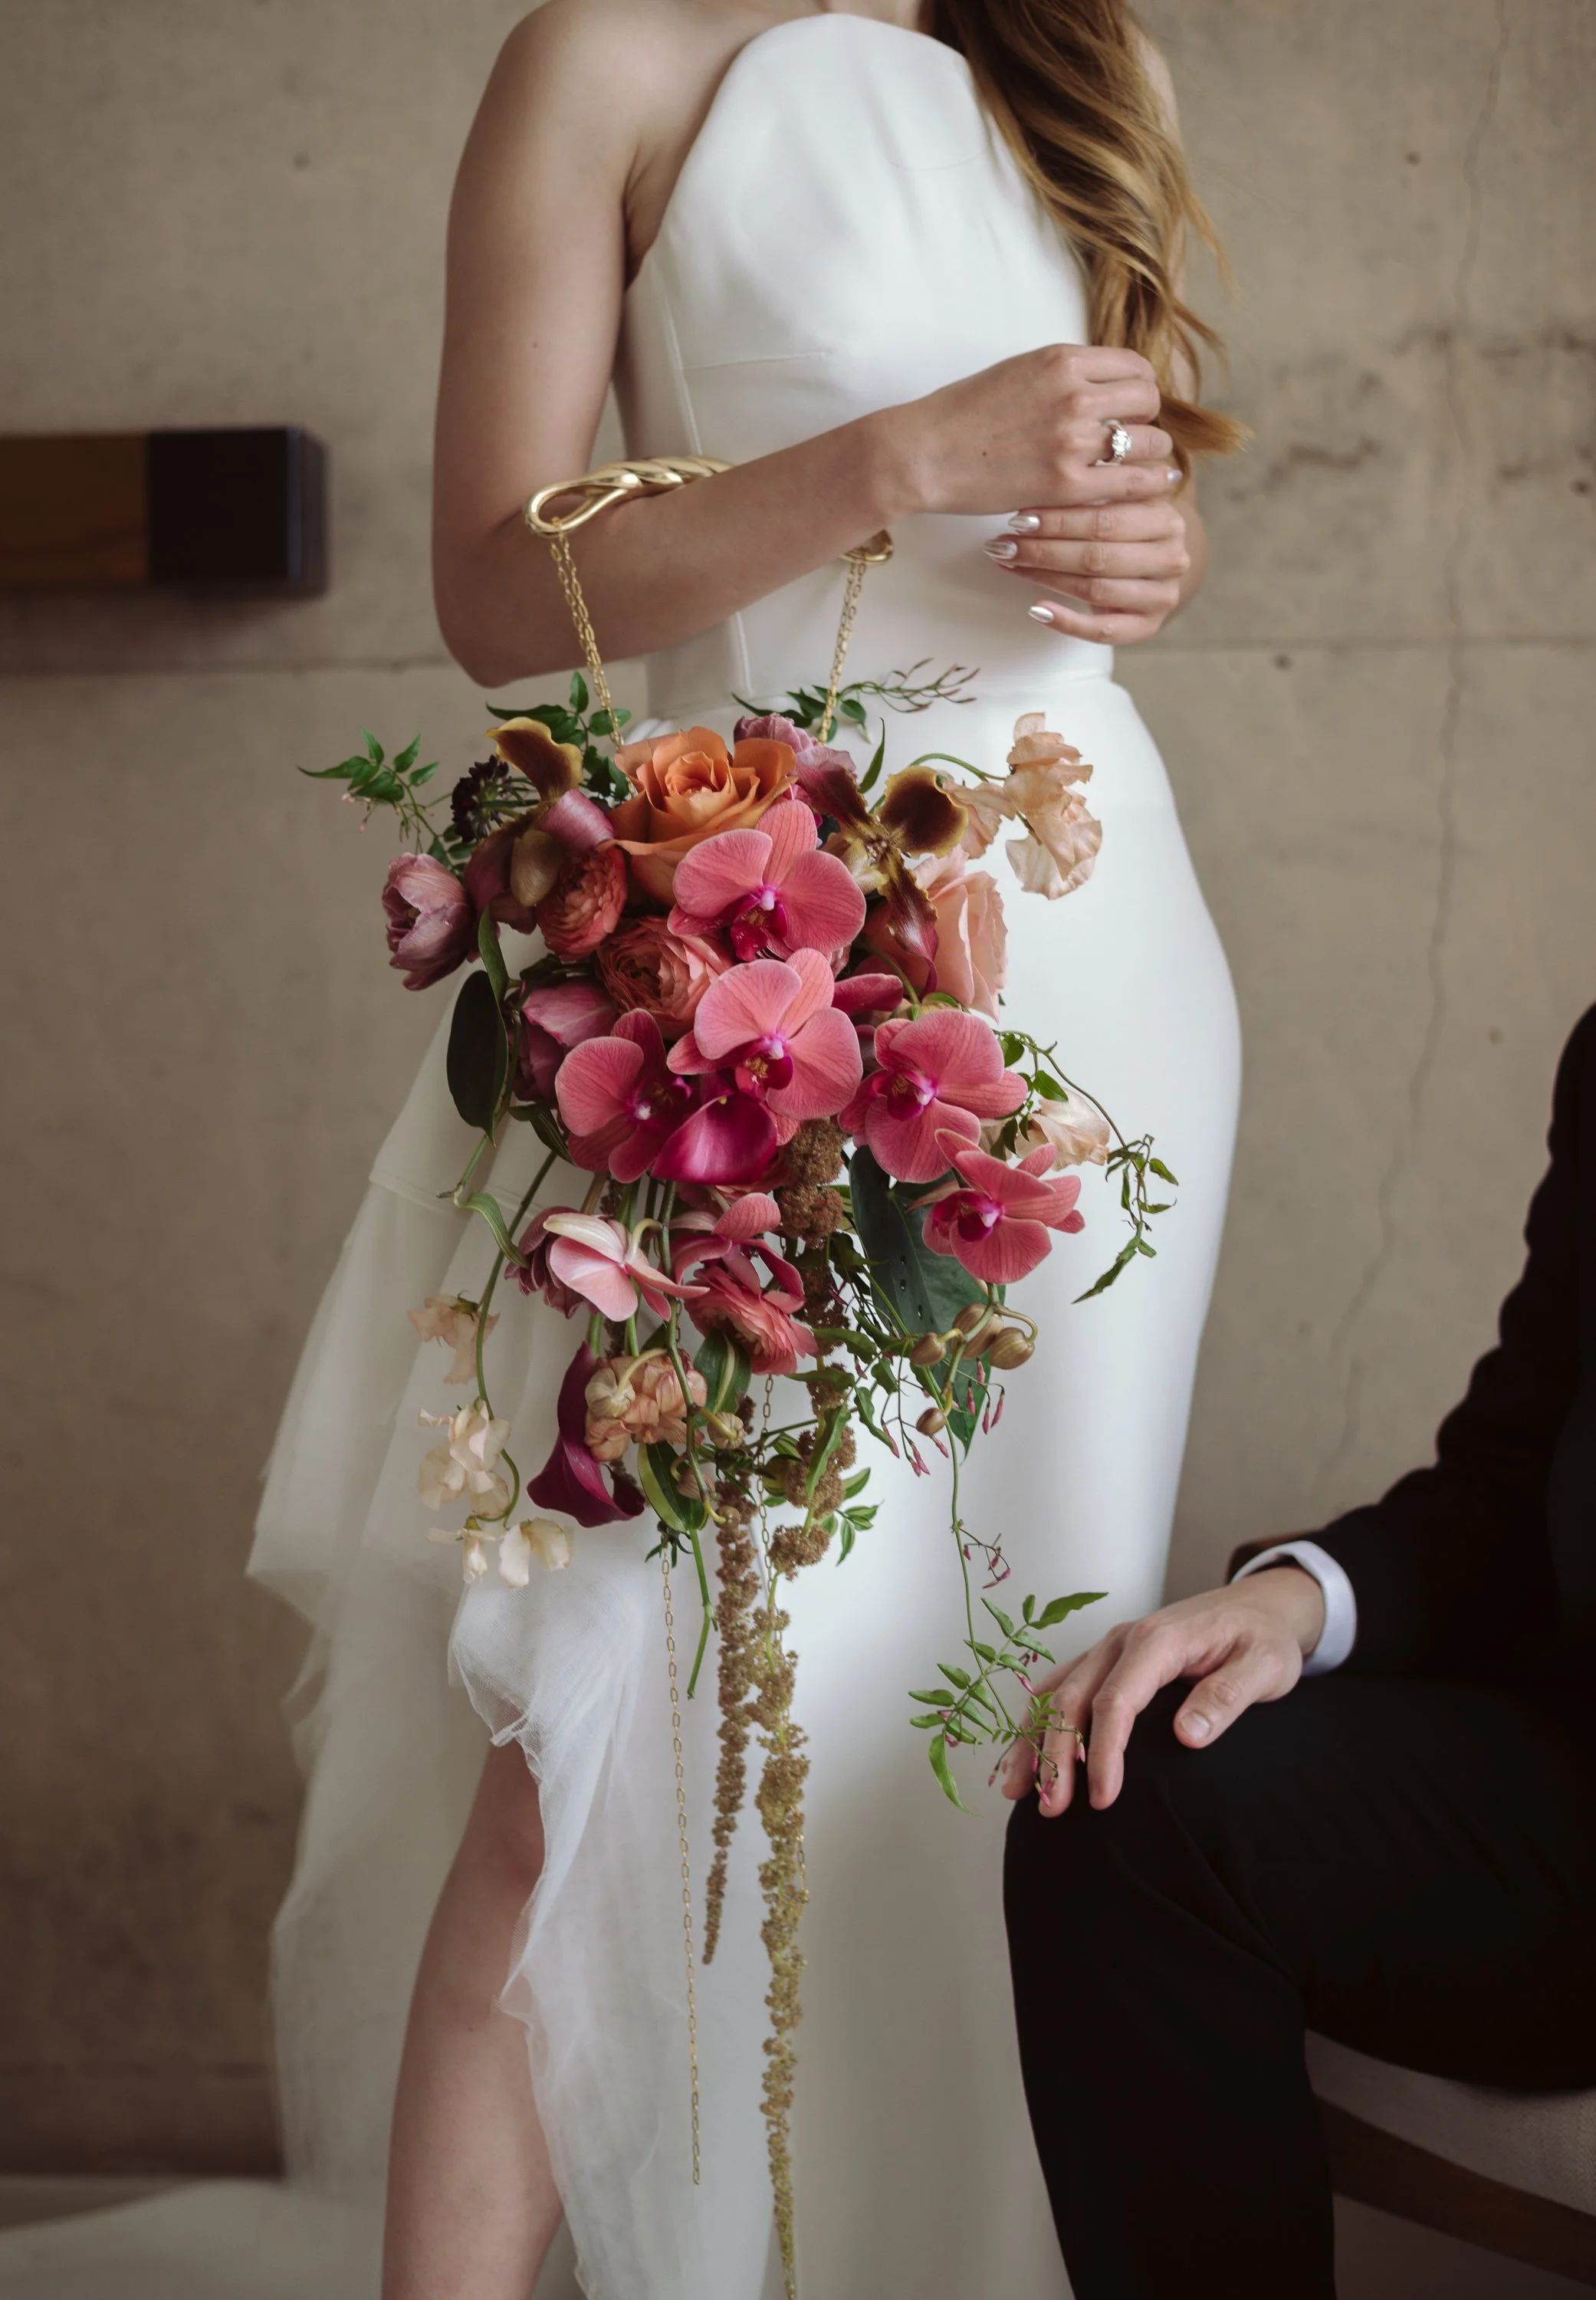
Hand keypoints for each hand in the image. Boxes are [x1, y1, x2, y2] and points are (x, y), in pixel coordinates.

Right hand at [884, 343, 1179, 522]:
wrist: (923, 452)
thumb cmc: (961, 414)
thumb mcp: (1018, 371)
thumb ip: (1061, 375)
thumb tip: (1099, 386)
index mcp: (1062, 360)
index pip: (1133, 366)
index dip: (1139, 387)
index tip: (1131, 405)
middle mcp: (1074, 394)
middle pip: (1147, 401)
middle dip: (1145, 419)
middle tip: (1133, 437)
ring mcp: (1073, 441)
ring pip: (1149, 443)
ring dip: (1151, 454)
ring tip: (1142, 466)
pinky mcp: (1066, 484)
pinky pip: (1131, 483)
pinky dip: (1147, 486)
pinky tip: (1152, 490)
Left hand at [984, 498, 1191, 645]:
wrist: (1152, 564)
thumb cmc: (1123, 524)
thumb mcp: (1117, 498)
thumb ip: (1097, 485)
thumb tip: (1042, 469)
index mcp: (1165, 517)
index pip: (1106, 519)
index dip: (1059, 519)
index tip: (1018, 516)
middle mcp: (1171, 556)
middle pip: (1098, 555)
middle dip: (1045, 549)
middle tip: (1004, 542)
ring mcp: (1163, 595)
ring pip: (1096, 589)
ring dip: (1046, 578)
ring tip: (1010, 564)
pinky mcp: (1149, 626)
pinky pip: (1103, 631)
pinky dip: (1067, 621)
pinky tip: (1037, 609)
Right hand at [997, 1568, 1326, 1815]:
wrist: (1258, 1606)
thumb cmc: (1262, 1639)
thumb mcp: (1264, 1666)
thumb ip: (1227, 1698)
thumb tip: (1187, 1736)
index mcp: (1158, 1641)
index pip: (1116, 1701)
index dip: (1104, 1752)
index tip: (1102, 1800)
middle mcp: (1122, 1640)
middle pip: (1072, 1698)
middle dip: (1055, 1755)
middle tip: (1051, 1810)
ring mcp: (1108, 1648)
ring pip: (1055, 1692)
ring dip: (1033, 1740)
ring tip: (1016, 1790)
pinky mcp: (1105, 1659)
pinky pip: (1059, 1686)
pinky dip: (1036, 1720)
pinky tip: (1026, 1752)